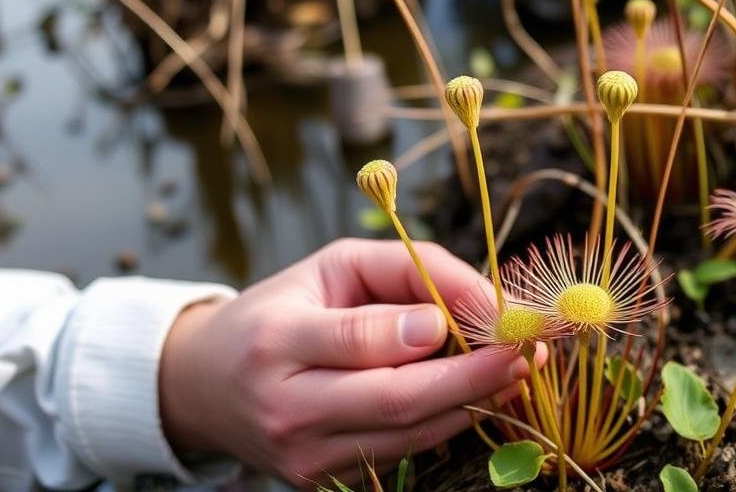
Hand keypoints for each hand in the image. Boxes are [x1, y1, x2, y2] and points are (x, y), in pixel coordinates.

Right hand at [159, 238, 538, 487]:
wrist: (206, 385)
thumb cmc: (281, 311)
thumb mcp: (330, 267)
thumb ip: (403, 272)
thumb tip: (478, 300)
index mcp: (275, 340)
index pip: (357, 340)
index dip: (424, 331)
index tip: (484, 315)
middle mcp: (284, 406)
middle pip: (395, 401)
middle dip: (476, 378)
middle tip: (529, 350)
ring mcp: (301, 456)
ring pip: (408, 435)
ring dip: (474, 403)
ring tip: (519, 368)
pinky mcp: (316, 481)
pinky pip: (399, 453)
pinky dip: (446, 423)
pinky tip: (480, 395)